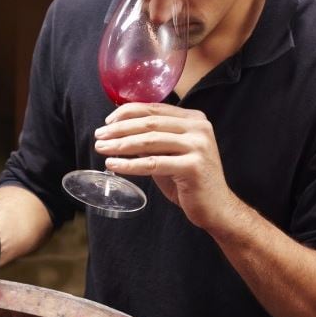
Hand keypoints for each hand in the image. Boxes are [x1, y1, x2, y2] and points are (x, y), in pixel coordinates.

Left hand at [95, 102, 234, 228]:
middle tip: (99, 136)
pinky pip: (154, 163)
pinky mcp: (193, 166)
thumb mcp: (169, 154)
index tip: (107, 121)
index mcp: (194, 119)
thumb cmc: (190, 181)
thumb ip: (151, 141)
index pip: (155, 108)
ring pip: (150, 141)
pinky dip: (130, 164)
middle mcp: (199, 128)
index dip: (127, 113)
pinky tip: (114, 165)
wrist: (216, 208)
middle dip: (120, 129)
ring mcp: (198, 146)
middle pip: (150, 124)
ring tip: (101, 149)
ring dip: (121, 145)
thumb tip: (118, 131)